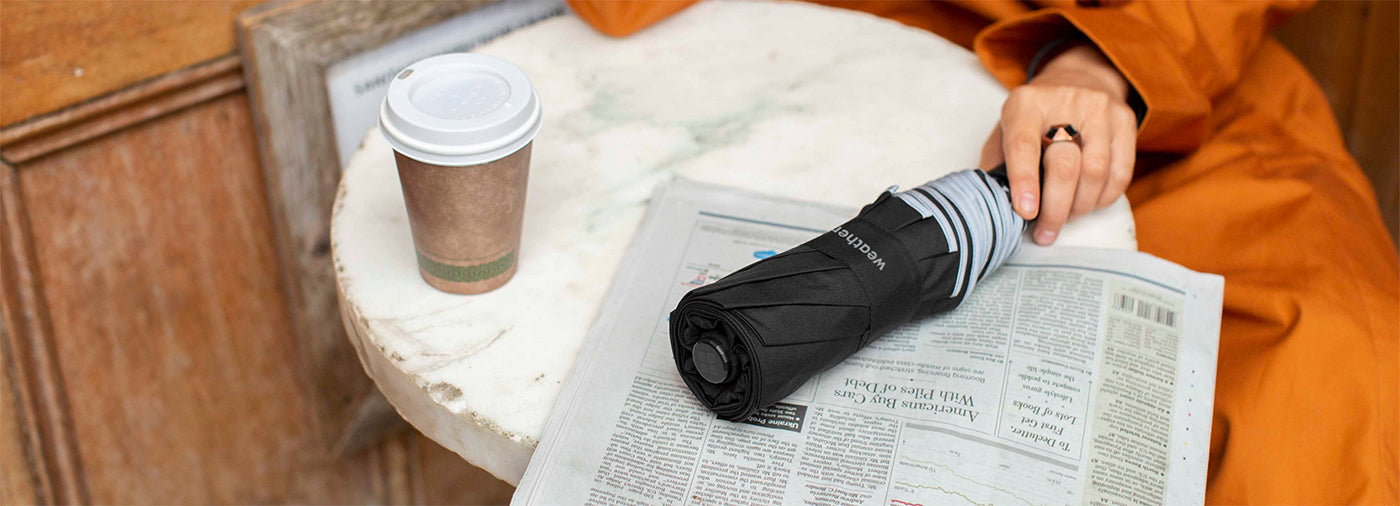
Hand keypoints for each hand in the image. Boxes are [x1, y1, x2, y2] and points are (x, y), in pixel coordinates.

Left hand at [980, 44, 1136, 244]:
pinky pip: (1121, 172)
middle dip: (1055, 209)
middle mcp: (1064, 100)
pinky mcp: (1125, 120)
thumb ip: (997, 163)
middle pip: (1065, 166)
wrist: (1076, 80)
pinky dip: (1104, 198)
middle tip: (1045, 232)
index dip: (1024, 182)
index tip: (1025, 212)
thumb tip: (996, 204)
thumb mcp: (1005, 130)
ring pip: (1096, 172)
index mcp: (1024, 104)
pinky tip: (1089, 202)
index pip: (1023, 145)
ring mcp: (1100, 109)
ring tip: (1067, 216)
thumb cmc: (1034, 117)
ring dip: (1080, 206)